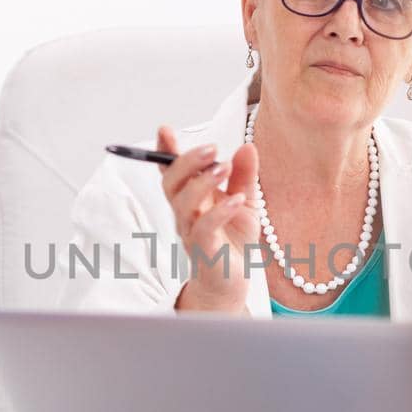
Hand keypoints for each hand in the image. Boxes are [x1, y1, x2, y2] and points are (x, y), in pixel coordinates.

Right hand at [157, 126, 259, 313]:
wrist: (233, 282)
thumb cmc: (233, 240)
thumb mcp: (245, 201)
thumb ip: (244, 175)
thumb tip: (247, 145)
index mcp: (191, 197)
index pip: (171, 171)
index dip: (164, 151)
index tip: (164, 130)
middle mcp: (185, 213)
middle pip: (171, 183)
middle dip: (186, 161)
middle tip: (211, 147)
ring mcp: (191, 232)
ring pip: (183, 204)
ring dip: (202, 182)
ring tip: (225, 167)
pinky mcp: (204, 250)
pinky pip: (203, 229)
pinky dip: (219, 211)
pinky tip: (237, 200)